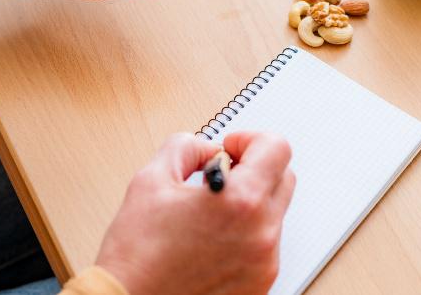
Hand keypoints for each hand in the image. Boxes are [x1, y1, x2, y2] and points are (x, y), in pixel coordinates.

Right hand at [95, 132, 294, 294]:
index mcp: (240, 201)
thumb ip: (186, 148)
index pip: (277, 148)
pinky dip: (247, 234)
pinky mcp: (259, 284)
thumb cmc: (137, 255)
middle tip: (223, 174)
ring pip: (274, 213)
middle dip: (255, 168)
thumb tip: (207, 150)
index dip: (251, 139)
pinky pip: (265, 245)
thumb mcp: (151, 180)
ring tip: (211, 213)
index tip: (231, 148)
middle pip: (283, 178)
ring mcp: (264, 263)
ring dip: (250, 203)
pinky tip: (213, 239)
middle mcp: (261, 233)